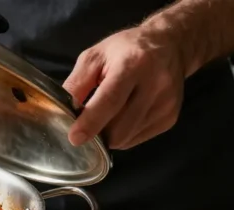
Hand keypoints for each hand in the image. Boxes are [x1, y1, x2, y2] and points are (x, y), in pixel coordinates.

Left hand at [62, 26, 185, 149]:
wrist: (170, 45)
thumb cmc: (125, 49)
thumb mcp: (94, 57)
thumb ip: (76, 83)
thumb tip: (62, 112)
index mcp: (133, 64)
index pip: (111, 100)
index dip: (91, 122)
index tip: (75, 138)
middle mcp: (155, 84)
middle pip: (120, 127)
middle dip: (96, 133)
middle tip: (85, 124)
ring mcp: (166, 103)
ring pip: (127, 138)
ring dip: (108, 134)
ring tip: (106, 115)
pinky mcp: (170, 117)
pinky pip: (136, 139)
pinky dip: (122, 135)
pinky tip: (122, 116)